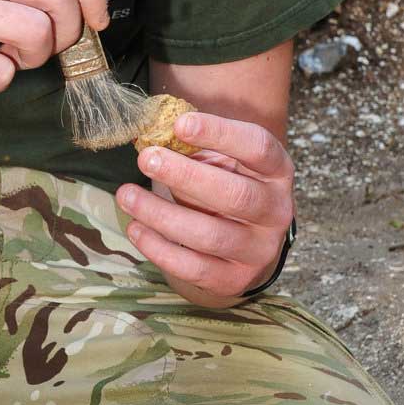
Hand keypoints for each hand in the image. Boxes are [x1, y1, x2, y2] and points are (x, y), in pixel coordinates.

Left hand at [116, 111, 293, 305]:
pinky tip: (135, 228)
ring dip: (161, 214)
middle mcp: (276, 211)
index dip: (220, 133)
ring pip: (209, 235)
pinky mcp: (234, 280)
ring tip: (126, 195)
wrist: (246, 244)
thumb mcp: (223, 161)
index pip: (258, 147)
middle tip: (146, 160)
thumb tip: (153, 134)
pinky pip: (193, 267)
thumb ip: (196, 146)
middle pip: (235, 195)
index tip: (180, 124)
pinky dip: (158, 248)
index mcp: (277, 172)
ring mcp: (259, 250)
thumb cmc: (226, 187)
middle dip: (185, 176)